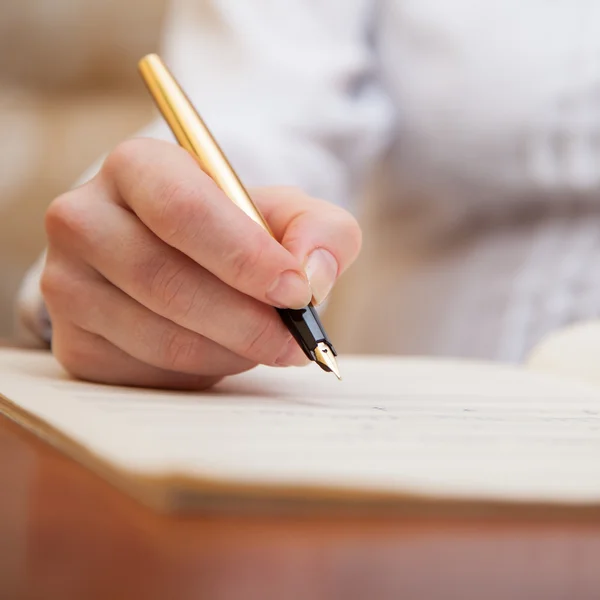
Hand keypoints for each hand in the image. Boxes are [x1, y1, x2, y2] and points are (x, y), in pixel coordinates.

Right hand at [41, 139, 361, 388]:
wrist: (182, 264)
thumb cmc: (236, 234)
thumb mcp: (287, 217)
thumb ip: (321, 231)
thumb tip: (311, 275)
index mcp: (135, 167)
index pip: (182, 210)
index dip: (244, 256)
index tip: (296, 292)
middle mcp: (83, 219)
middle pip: (165, 280)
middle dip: (245, 320)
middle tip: (294, 340)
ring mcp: (67, 285)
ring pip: (158, 335)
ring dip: (229, 350)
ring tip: (265, 344)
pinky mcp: (72, 342)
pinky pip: (145, 371)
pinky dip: (200, 371)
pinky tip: (222, 352)